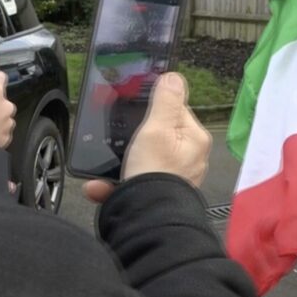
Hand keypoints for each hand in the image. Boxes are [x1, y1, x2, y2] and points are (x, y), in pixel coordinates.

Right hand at [84, 72, 210, 203]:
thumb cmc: (154, 173)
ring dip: (122, 161)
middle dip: (135, 137)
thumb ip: (165, 100)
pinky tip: (101, 185)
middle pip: (159, 133)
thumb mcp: (156, 128)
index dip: (154, 109)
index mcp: (195, 139)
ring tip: (107, 169)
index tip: (136, 113)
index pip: (176, 109)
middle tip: (123, 143)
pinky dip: (117, 182)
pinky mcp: (157, 192)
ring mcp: (174, 177)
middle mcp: (190, 158)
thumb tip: (174, 77)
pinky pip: (135, 180)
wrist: (145, 219)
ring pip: (143, 158)